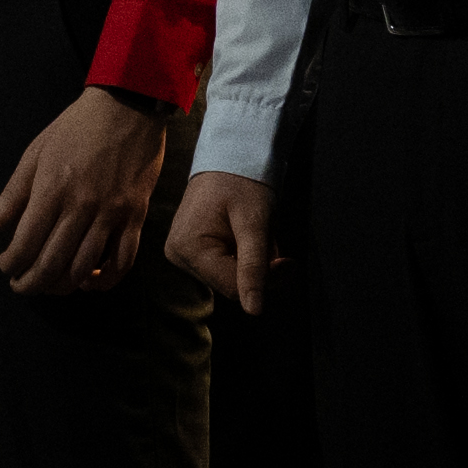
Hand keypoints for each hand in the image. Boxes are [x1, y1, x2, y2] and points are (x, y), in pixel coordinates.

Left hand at [0, 84, 169, 296]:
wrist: (127, 106)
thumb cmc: (77, 127)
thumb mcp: (35, 153)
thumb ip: (12, 194)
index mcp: (52, 189)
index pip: (26, 243)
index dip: (11, 263)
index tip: (6, 265)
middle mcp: (81, 206)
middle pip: (52, 263)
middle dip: (31, 283)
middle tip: (21, 286)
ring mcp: (111, 212)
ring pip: (84, 267)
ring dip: (63, 286)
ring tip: (50, 286)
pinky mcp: (135, 215)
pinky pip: (123, 259)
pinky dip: (106, 278)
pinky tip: (90, 280)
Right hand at [163, 159, 275, 314]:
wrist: (231, 156)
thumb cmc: (243, 182)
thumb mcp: (255, 223)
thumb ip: (254, 268)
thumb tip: (254, 311)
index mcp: (188, 249)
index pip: (234, 288)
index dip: (267, 280)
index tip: (289, 261)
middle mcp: (178, 256)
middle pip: (231, 285)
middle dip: (259, 268)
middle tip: (273, 241)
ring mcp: (181, 254)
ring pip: (231, 278)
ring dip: (253, 262)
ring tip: (257, 232)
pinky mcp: (190, 251)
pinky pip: (224, 266)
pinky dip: (243, 256)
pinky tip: (246, 235)